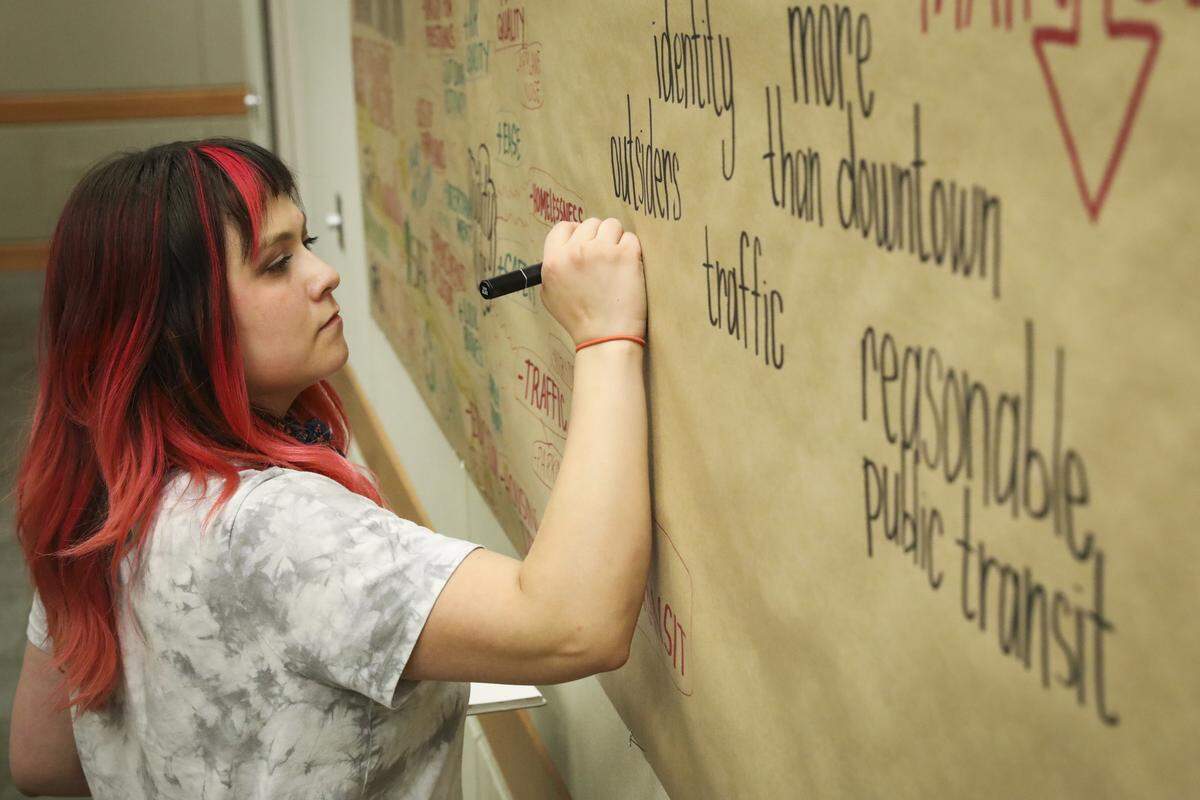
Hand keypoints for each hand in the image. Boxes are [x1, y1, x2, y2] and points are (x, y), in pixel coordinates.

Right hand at [539, 218, 645, 344]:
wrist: (606, 338)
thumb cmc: (579, 321)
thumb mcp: (550, 296)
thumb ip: (552, 269)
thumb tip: (562, 250)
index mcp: (554, 261)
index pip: (563, 227)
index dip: (576, 232)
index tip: (586, 241)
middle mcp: (575, 252)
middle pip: (590, 223)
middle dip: (599, 237)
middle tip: (605, 258)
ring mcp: (601, 251)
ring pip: (612, 225)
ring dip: (616, 239)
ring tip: (617, 262)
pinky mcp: (625, 255)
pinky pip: (631, 238)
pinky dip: (632, 250)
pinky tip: (629, 268)